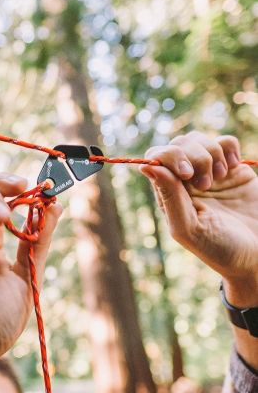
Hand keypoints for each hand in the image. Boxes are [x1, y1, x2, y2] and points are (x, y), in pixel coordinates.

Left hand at [140, 132, 257, 303]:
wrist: (257, 253)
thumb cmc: (218, 247)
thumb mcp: (188, 228)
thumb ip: (169, 196)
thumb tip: (145, 166)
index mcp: (168, 193)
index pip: (155, 158)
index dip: (168, 157)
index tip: (186, 174)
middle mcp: (184, 180)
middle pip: (178, 144)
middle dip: (193, 156)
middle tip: (206, 184)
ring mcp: (208, 171)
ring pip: (199, 139)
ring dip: (210, 154)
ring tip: (219, 178)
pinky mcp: (232, 167)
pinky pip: (224, 142)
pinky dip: (229, 149)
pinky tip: (233, 168)